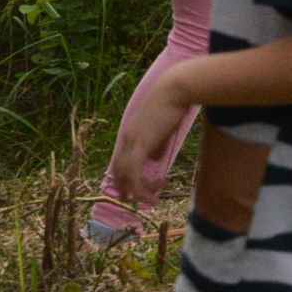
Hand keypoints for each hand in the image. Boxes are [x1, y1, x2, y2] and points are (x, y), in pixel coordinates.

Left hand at [109, 74, 188, 202]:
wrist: (175, 90)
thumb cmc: (173, 105)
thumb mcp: (163, 129)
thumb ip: (157, 145)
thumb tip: (156, 160)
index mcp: (129, 133)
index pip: (119, 160)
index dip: (124, 177)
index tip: (134, 188)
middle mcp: (125, 138)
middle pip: (117, 170)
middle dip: (125, 189)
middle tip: (135, 201)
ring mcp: (131, 141)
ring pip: (124, 175)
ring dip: (136, 191)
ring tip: (150, 201)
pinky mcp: (140, 144)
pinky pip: (134, 172)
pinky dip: (140, 187)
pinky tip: (153, 195)